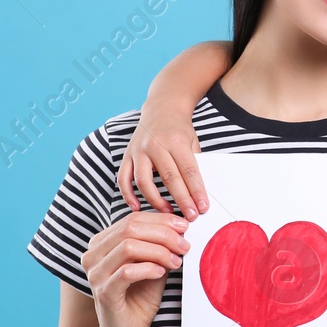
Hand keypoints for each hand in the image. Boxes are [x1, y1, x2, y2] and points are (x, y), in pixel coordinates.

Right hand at [82, 211, 190, 326]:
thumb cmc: (139, 299)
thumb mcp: (153, 265)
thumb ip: (160, 246)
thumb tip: (181, 227)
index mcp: (102, 243)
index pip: (132, 219)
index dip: (161, 220)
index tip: (185, 227)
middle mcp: (93, 255)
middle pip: (130, 228)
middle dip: (163, 233)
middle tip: (184, 245)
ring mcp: (95, 274)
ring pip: (128, 246)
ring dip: (158, 251)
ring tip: (176, 261)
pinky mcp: (103, 293)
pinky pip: (127, 272)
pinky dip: (149, 268)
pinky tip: (162, 272)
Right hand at [116, 105, 207, 219]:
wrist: (161, 110)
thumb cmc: (179, 129)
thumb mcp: (192, 142)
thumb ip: (193, 164)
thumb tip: (198, 194)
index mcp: (176, 141)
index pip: (189, 170)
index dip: (196, 191)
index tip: (202, 207)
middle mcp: (155, 145)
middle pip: (169, 178)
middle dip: (181, 200)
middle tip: (190, 216)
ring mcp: (138, 150)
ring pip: (143, 181)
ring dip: (156, 200)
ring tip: (168, 213)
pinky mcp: (127, 155)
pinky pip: (124, 179)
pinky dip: (128, 195)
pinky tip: (137, 207)